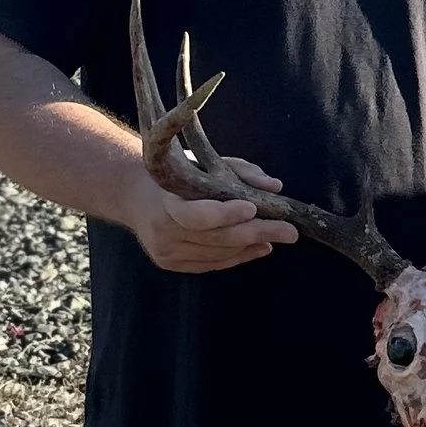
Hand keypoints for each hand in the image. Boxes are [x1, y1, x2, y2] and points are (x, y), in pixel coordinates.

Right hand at [127, 154, 296, 272]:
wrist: (135, 193)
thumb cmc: (177, 173)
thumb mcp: (204, 163)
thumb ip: (240, 172)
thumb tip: (274, 187)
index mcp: (166, 201)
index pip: (198, 216)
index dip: (227, 214)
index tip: (254, 207)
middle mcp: (163, 231)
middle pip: (217, 238)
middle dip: (258, 233)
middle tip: (290, 231)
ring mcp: (166, 252)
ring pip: (219, 254)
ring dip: (251, 246)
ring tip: (277, 235)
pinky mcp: (171, 264)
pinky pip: (212, 263)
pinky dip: (238, 256)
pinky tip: (257, 247)